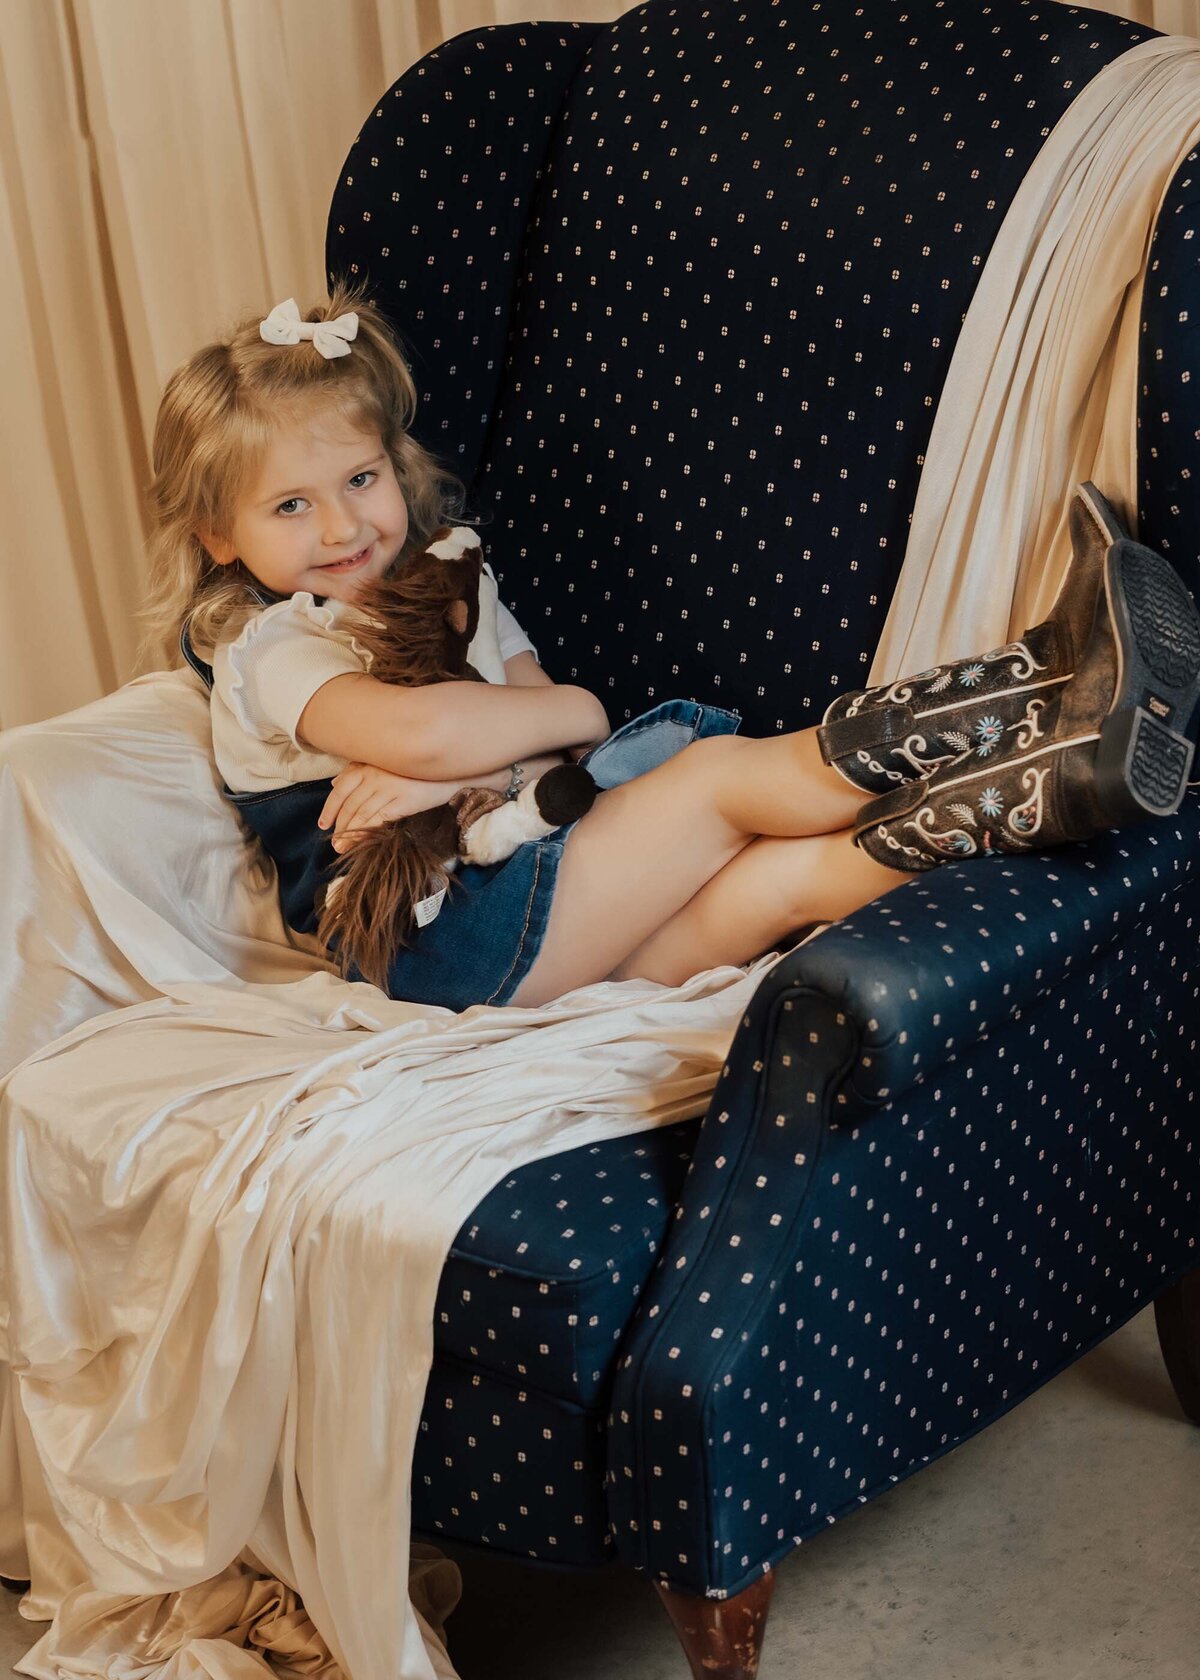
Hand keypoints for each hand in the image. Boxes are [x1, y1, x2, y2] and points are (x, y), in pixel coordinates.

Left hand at [318, 763, 455, 851]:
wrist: (448, 772)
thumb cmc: (413, 770)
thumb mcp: (384, 765)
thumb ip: (359, 771)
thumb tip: (335, 783)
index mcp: (367, 765)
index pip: (340, 789)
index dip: (329, 809)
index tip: (324, 825)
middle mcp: (374, 774)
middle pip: (350, 805)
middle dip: (340, 827)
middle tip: (335, 844)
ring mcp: (389, 787)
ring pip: (362, 814)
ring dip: (350, 834)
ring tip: (343, 848)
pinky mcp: (403, 800)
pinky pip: (379, 819)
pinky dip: (367, 833)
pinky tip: (362, 844)